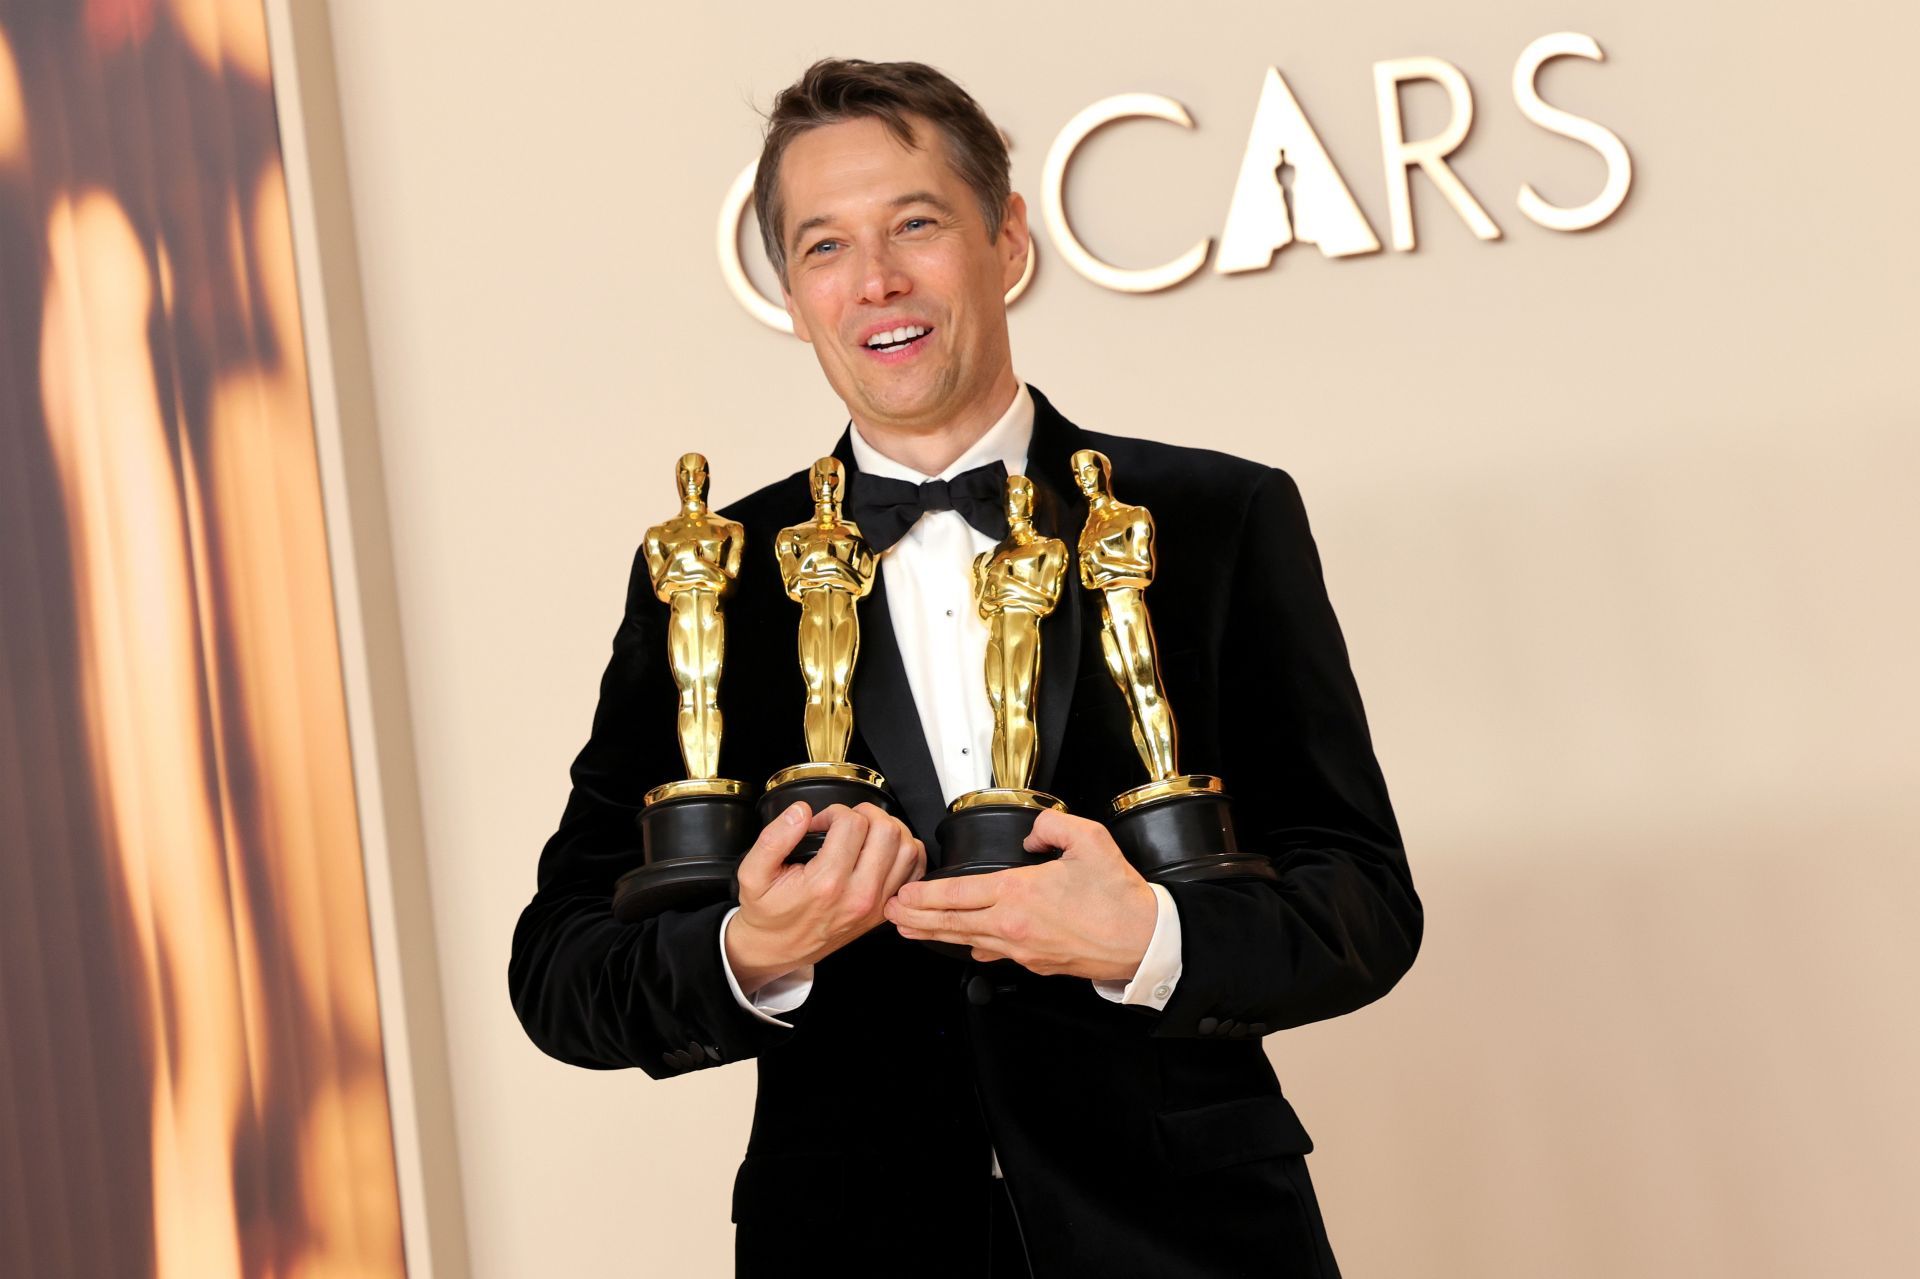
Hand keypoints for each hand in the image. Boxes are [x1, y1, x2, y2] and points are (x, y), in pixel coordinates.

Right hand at [725, 801, 925, 992]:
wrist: (776, 949)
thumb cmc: (767, 913)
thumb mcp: (752, 874)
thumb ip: (774, 838)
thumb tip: (801, 812)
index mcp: (826, 883)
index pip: (852, 824)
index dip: (834, 811)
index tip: (821, 822)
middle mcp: (858, 894)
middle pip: (886, 831)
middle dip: (866, 814)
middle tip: (846, 821)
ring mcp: (875, 904)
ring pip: (907, 848)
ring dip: (889, 829)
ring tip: (866, 831)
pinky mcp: (883, 910)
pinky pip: (914, 873)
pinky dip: (907, 853)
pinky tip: (885, 848)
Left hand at [884, 809, 1155, 980]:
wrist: (1143, 941)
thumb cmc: (1118, 896)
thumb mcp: (1087, 839)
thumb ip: (1051, 826)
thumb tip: (1031, 834)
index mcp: (1018, 892)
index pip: (957, 894)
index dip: (924, 896)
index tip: (902, 894)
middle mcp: (1012, 925)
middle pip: (951, 923)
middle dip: (916, 918)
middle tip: (889, 914)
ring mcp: (1021, 949)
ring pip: (966, 940)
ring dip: (935, 934)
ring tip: (910, 929)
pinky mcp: (1034, 963)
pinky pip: (993, 952)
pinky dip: (971, 945)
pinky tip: (962, 942)